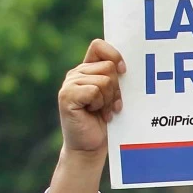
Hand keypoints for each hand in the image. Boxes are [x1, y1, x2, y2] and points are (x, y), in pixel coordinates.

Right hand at [58, 39, 125, 155]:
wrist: (90, 146)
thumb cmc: (105, 122)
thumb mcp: (114, 96)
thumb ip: (115, 79)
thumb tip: (126, 65)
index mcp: (87, 69)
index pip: (99, 46)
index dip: (114, 55)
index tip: (123, 72)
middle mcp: (76, 73)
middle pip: (108, 66)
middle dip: (116, 88)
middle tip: (110, 104)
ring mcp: (69, 84)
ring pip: (104, 80)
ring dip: (109, 99)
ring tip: (102, 111)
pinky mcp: (67, 96)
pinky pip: (94, 91)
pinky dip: (100, 105)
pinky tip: (96, 114)